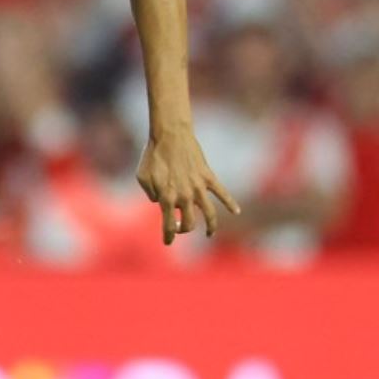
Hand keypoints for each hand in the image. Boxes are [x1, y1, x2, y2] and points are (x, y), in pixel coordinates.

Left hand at [137, 129, 240, 245]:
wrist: (169, 135)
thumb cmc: (152, 155)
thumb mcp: (142, 176)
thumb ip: (150, 193)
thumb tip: (158, 202)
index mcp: (166, 197)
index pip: (168, 225)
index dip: (168, 237)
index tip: (167, 243)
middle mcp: (183, 196)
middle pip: (189, 223)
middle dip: (184, 229)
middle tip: (180, 227)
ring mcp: (198, 188)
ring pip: (209, 214)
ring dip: (210, 226)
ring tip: (209, 233)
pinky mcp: (208, 177)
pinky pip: (223, 193)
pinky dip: (231, 203)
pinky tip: (236, 211)